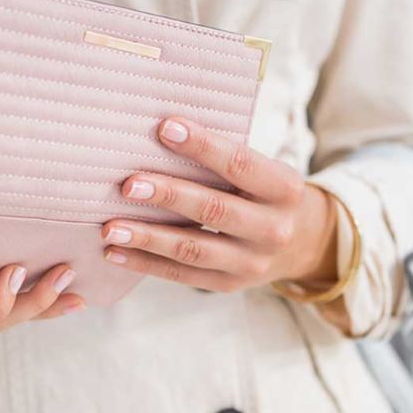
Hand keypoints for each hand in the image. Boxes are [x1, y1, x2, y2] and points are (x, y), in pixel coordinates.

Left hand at [101, 117, 338, 292]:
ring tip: (110, 228)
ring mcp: (252, 262)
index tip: (164, 128)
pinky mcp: (228, 284)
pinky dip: (145, 264)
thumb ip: (224, 158)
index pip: (240, 164)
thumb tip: (159, 132)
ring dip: (147, 237)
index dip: (203, 146)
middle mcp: (273, 228)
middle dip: (168, 195)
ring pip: (193, 249)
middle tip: (128, 185)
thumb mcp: (263, 170)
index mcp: (284, 188)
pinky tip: (115, 252)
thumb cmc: (264, 192)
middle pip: (214, 209)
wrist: (301, 243)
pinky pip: (182, 275)